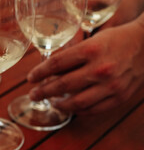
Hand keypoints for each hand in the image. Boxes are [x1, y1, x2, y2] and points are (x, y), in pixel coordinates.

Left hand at [27, 16, 143, 114]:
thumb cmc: (116, 38)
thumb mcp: (91, 39)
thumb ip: (72, 54)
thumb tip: (49, 68)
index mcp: (90, 50)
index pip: (55, 64)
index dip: (39, 73)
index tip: (30, 78)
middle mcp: (99, 69)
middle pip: (62, 85)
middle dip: (43, 91)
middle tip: (33, 95)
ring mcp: (111, 85)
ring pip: (77, 102)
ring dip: (59, 105)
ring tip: (49, 102)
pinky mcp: (120, 96)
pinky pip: (94, 109)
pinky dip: (78, 111)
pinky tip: (70, 108)